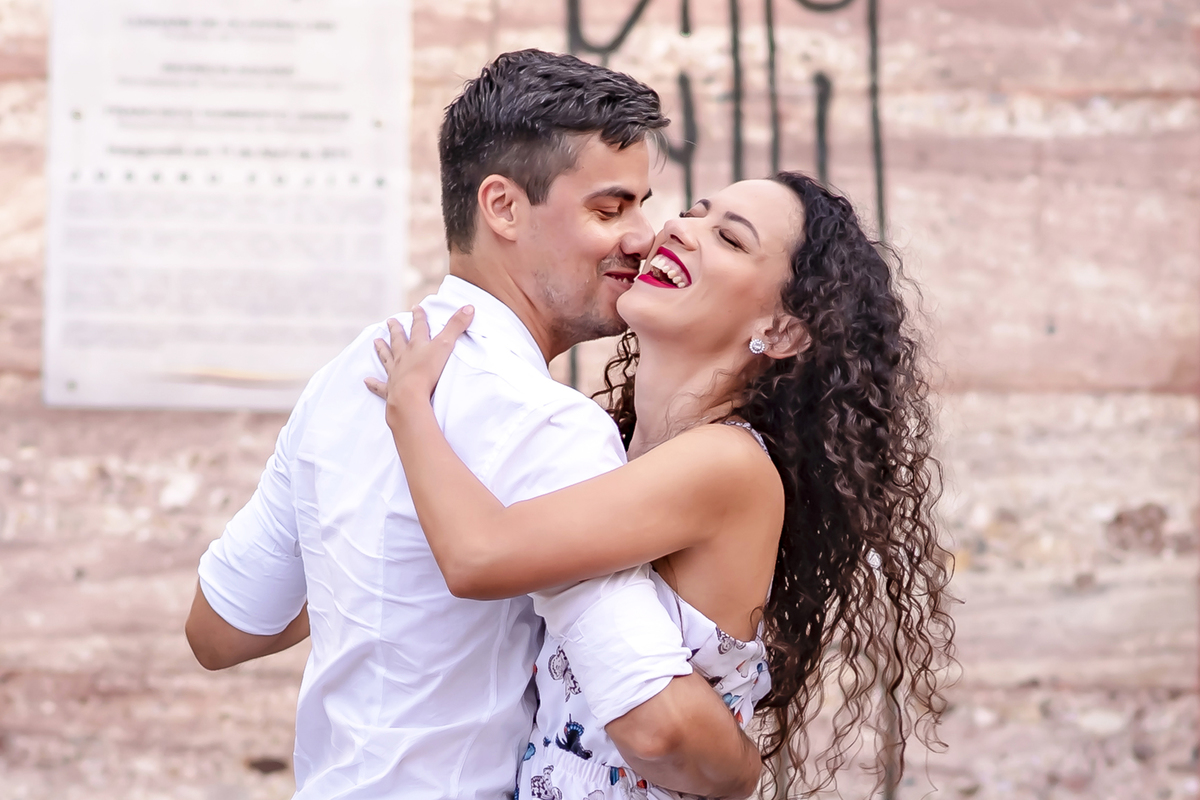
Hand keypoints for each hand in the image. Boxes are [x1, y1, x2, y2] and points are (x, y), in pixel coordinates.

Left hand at [364, 305, 473, 420]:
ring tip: (376, 342)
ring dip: (382, 350)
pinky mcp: (391, 390)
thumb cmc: (427, 371)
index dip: (419, 317)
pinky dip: (374, 383)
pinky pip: (380, 386)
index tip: (415, 308)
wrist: (410, 395)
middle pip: (399, 340)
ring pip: (387, 358)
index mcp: (417, 346)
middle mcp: (403, 357)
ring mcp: (395, 373)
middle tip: (390, 321)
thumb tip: (469, 307)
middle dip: (396, 330)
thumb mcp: (445, 346)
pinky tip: (367, 381)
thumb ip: (456, 326)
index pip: (418, 328)